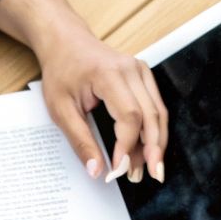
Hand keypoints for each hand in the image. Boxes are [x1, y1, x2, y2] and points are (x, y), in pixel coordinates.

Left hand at [36, 29, 167, 183]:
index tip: (118, 170)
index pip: (129, 117)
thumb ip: (80, 140)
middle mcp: (131, 70)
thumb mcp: (60, 109)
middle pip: (152, 116)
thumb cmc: (61, 71)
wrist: (66, 42)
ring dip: (156, 144)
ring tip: (148, 170)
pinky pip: (157, 107)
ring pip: (159, 114)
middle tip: (145, 177)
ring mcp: (141, 71)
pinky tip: (149, 151)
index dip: (127, 147)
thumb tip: (96, 171)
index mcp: (108, 74)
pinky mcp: (145, 76)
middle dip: (150, 151)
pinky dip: (155, 131)